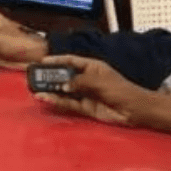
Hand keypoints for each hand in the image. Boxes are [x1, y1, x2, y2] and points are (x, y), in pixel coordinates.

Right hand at [32, 55, 152, 125]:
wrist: (135, 109)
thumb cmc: (120, 89)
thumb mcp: (99, 81)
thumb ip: (79, 82)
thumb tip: (62, 86)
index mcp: (92, 67)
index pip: (72, 61)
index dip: (58, 60)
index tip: (43, 61)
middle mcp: (86, 79)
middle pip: (65, 76)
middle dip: (51, 77)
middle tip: (35, 77)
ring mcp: (85, 94)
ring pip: (64, 91)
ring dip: (52, 90)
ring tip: (36, 89)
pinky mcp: (86, 108)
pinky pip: (69, 104)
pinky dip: (57, 101)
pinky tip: (46, 99)